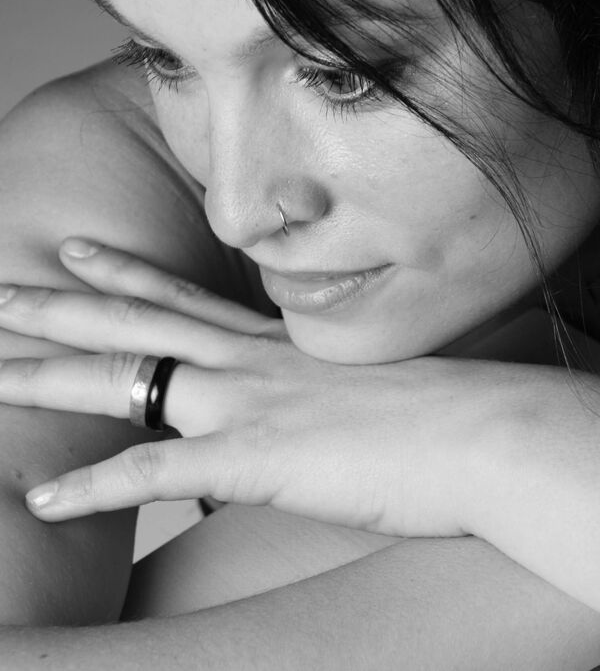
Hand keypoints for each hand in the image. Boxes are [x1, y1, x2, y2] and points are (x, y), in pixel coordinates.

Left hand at [0, 238, 491, 535]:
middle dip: (58, 309)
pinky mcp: (257, 459)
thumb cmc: (435, 410)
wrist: (477, 431)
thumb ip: (312, 386)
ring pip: (126, 381)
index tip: (77, 249)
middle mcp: (247, 364)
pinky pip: (155, 474)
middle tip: (0, 294)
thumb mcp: (360, 382)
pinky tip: (42, 501)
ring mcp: (246, 406)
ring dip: (49, 381)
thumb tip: (295, 402)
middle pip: (134, 326)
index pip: (180, 297)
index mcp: (270, 347)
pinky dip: (94, 490)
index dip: (122, 270)